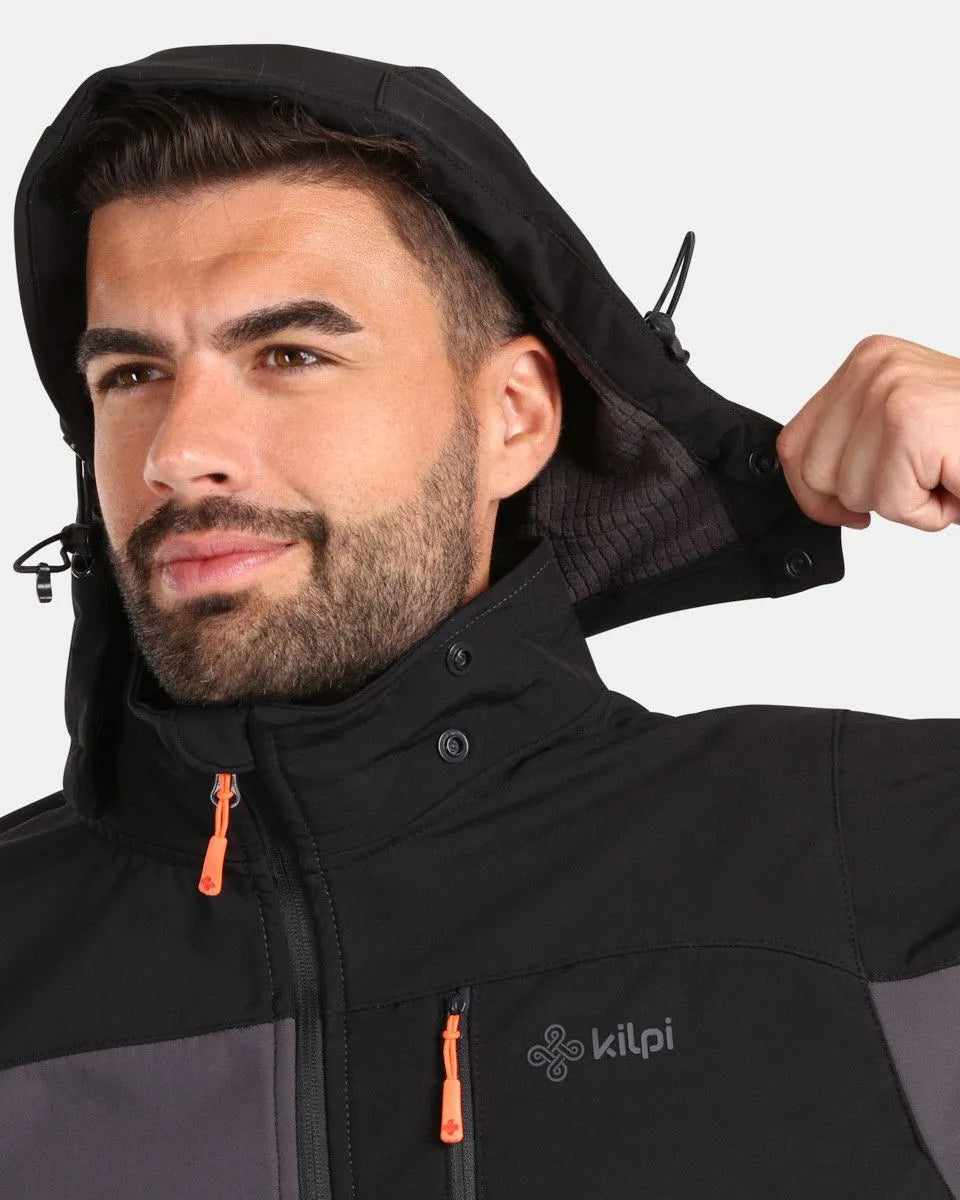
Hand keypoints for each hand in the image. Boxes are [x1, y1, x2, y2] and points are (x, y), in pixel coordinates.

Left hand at [775, 334, 959, 530]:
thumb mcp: (902, 428)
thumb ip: (853, 442)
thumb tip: (805, 483)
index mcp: (868, 363)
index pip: (795, 443)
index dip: (813, 491)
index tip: (844, 508)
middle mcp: (874, 368)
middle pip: (815, 472)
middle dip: (867, 497)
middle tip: (922, 477)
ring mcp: (890, 392)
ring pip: (854, 492)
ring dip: (906, 503)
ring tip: (945, 473)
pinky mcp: (911, 424)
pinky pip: (893, 503)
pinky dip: (930, 512)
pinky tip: (955, 481)